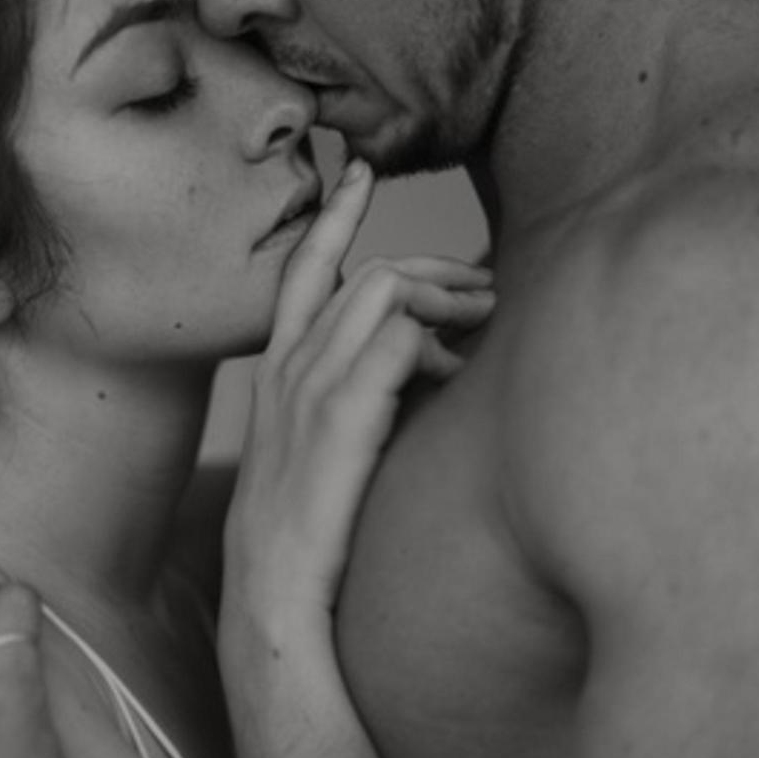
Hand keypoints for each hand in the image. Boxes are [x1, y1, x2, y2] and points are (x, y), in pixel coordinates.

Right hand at [226, 159, 494, 623]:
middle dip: (427, 256)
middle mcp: (289, 365)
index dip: (333, 214)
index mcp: (277, 369)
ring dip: (444, 293)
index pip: (303, 269)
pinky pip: (400, 341)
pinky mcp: (344, 414)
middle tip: (480, 273)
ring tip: (486, 314)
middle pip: (360, 269)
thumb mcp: (311, 447)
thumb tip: (417, 363)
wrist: (272, 587)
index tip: (358, 169)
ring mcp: (314, 387)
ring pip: (384, 291)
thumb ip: (348, 396)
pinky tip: (457, 374)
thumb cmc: (302, 528)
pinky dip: (437, 346)